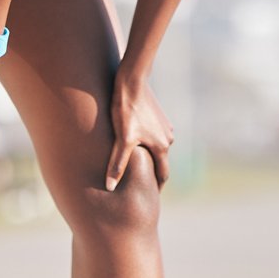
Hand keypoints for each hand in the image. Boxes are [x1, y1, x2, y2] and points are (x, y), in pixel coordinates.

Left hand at [105, 73, 173, 191]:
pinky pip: (154, 135)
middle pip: (161, 161)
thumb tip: (110, 187)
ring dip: (149, 156)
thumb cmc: (126, 109)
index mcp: (162, 146)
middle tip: (141, 185)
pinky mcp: (158, 116)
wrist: (132, 80)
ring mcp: (164, 125)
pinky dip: (147, 142)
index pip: (162, 175)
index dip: (155, 187)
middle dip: (152, 172)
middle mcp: (168, 137)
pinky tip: (135, 141)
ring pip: (157, 147)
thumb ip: (117, 164)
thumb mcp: (121, 139)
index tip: (149, 197)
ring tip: (136, 164)